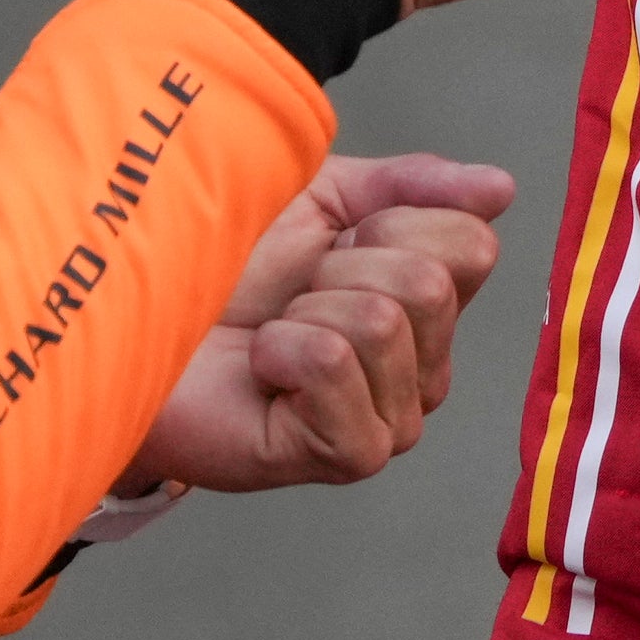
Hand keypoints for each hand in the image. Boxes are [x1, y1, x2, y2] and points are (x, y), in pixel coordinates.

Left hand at [124, 152, 514, 492]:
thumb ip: (410, 186)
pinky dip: (282, 349)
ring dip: (304, 309)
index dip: (389, 220)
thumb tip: (500, 186)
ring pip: (383, 320)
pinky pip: (335, 364)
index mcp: (427, 306)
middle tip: (292, 294)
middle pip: (431, 282)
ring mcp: (393, 418)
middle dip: (340, 267)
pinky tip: (261, 367)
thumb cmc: (219, 271)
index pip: (472, 244)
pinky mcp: (349, 453)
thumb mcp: (318, 198)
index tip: (332, 240)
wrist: (139, 326)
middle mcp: (424, 368)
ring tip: (272, 332)